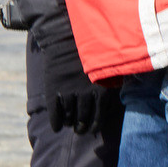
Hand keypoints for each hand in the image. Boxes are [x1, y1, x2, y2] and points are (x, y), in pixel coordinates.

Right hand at [35, 20, 112, 135]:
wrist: (66, 37)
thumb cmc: (91, 51)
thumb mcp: (107, 67)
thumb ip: (110, 84)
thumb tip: (113, 99)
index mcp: (101, 91)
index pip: (99, 118)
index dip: (94, 126)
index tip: (91, 129)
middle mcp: (85, 95)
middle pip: (83, 120)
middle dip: (81, 127)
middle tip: (79, 130)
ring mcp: (68, 93)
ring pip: (70, 117)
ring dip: (70, 123)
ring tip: (69, 124)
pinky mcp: (54, 90)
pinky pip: (55, 112)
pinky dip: (56, 123)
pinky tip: (56, 127)